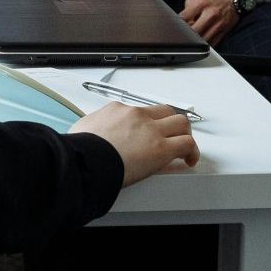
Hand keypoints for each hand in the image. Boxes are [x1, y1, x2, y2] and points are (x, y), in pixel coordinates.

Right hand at [70, 103, 198, 186]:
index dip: (147, 123)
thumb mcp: (80, 130)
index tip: (146, 134)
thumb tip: (87, 135)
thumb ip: (90, 130)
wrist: (84, 160)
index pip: (139, 111)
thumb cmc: (79, 150)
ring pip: (180, 122)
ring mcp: (151, 130)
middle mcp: (136, 115)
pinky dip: (191, 151)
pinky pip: (187, 144)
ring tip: (183, 148)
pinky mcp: (161, 148)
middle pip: (164, 111)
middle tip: (170, 135)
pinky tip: (189, 160)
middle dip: (170, 123)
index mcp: (116, 110)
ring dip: (183, 134)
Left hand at [180, 0, 240, 45]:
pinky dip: (205, 44)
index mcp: (202, 3)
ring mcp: (218, 24)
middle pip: (192, 32)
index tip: (174, 27)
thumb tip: (181, 20)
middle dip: (185, 35)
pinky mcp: (224, 31)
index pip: (183, 18)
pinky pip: (212, 43)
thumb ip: (188, 7)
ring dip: (195, 41)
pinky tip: (201, 41)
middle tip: (182, 35)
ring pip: (202, 41)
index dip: (176, 23)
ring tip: (192, 38)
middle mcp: (211, 14)